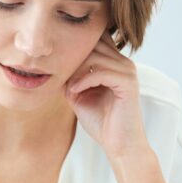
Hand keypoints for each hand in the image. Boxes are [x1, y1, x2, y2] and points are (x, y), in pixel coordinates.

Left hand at [64, 30, 148, 162]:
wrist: (118, 144)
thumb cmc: (100, 121)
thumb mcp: (78, 94)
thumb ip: (69, 76)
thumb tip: (53, 63)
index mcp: (113, 62)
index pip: (95, 38)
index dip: (74, 46)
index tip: (57, 64)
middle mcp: (123, 63)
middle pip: (93, 43)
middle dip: (72, 58)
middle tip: (60, 76)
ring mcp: (127, 72)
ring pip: (95, 56)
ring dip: (75, 71)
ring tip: (67, 88)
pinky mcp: (128, 83)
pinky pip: (101, 72)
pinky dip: (83, 81)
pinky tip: (74, 92)